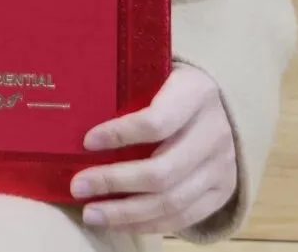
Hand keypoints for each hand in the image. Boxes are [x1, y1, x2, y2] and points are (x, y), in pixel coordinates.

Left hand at [70, 64, 236, 233]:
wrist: (222, 104)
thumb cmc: (174, 86)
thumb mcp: (159, 74)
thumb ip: (130, 89)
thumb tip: (75, 110)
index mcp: (196, 93)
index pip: (156, 122)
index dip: (120, 135)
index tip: (86, 142)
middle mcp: (215, 132)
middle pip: (162, 170)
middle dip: (114, 182)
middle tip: (78, 186)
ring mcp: (222, 166)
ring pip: (171, 201)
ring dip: (126, 212)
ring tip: (91, 213)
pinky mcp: (222, 192)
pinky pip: (183, 218)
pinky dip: (147, 223)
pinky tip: (119, 222)